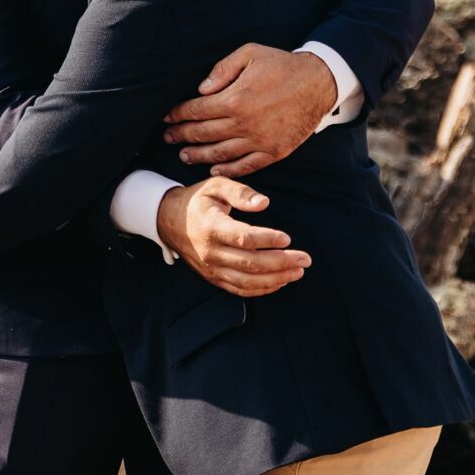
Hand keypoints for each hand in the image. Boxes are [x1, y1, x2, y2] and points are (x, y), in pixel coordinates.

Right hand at [155, 177, 310, 296]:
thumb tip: (265, 203)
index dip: (268, 240)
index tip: (288, 238)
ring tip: (298, 272)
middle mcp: (211, 251)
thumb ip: (241, 192)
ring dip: (276, 279)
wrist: (169, 222)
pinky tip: (280, 281)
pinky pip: (240, 289)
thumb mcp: (216, 185)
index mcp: (212, 227)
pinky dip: (262, 289)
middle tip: (305, 259)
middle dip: (282, 263)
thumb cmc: (198, 201)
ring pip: (247, 281)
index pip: (244, 238)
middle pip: (250, 263)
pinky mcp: (213, 278)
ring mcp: (211, 268)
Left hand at [164, 44, 337, 176]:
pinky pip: (245, 165)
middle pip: (203, 133)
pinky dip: (228, 169)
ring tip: (184, 155)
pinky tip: (214, 168)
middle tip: (168, 137)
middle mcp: (243, 124)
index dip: (178, 114)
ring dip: (198, 155)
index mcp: (234, 99)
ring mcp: (258, 141)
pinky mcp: (273, 152)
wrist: (318, 83)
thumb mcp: (250, 54)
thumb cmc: (282, 65)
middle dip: (182, 135)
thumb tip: (201, 89)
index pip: (196, 110)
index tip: (167, 117)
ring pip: (220, 153)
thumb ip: (223, 70)